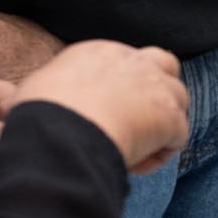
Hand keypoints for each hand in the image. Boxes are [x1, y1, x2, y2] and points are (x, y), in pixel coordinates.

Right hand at [15, 41, 190, 175]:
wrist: (58, 133)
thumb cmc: (38, 116)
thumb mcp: (38, 88)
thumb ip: (54, 86)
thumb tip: (40, 98)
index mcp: (100, 52)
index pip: (126, 62)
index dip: (123, 90)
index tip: (104, 114)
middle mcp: (133, 61)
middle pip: (164, 65)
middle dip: (158, 90)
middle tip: (137, 121)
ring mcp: (156, 86)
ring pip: (177, 101)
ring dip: (161, 124)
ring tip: (131, 149)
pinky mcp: (170, 115)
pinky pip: (178, 135)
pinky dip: (161, 153)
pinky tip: (134, 166)